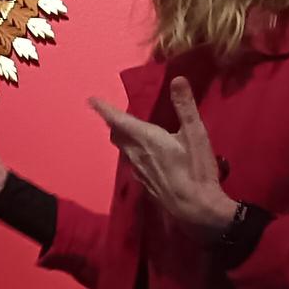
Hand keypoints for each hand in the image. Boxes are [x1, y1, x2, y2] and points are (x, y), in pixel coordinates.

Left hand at [88, 76, 235, 239]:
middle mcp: (136, 155)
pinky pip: (132, 163)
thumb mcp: (195, 134)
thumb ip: (185, 106)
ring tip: (126, 131)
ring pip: (124, 151)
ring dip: (122, 139)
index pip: (119, 120)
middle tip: (111, 114)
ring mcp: (139, 172)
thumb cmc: (196, 169)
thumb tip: (177, 79)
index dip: (105, 109)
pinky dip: (132, 153)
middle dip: (113, 123)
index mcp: (146, 139)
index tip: (92, 100)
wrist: (196, 209)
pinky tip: (142, 156)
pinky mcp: (145, 184)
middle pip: (117, 136)